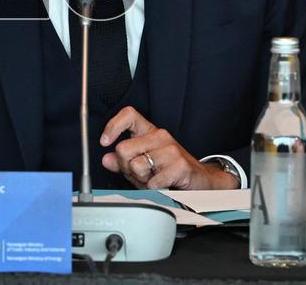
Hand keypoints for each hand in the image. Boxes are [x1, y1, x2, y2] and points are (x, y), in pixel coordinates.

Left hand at [100, 106, 237, 189]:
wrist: (201, 181)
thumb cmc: (169, 172)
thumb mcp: (142, 165)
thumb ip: (123, 162)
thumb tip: (106, 159)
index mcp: (148, 132)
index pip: (128, 115)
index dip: (112, 126)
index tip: (105, 142)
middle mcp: (159, 135)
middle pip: (123, 149)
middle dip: (126, 167)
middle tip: (139, 173)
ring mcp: (170, 149)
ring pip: (136, 166)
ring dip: (141, 180)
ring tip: (153, 179)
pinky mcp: (180, 165)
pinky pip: (152, 181)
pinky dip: (153, 189)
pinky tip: (163, 185)